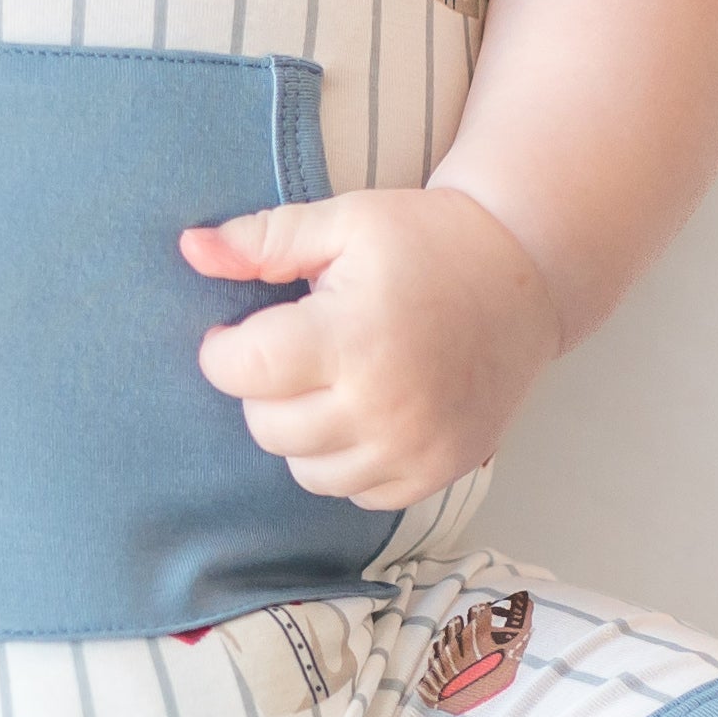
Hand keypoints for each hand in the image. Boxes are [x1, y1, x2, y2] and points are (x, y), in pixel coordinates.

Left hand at [183, 190, 562, 508]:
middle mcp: (382, 403)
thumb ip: (264, 240)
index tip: (237, 331)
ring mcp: (414, 447)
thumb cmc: (427, 240)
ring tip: (327, 383)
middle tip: (292, 352)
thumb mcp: (345, 222)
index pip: (242, 371)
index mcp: (351, 335)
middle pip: (267, 427)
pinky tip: (363, 413)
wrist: (526, 277)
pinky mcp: (439, 472)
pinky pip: (358, 495)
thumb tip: (191, 249)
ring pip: (306, 471)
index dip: (223, 350)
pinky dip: (347, 462)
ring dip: (300, 432)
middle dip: (262, 389)